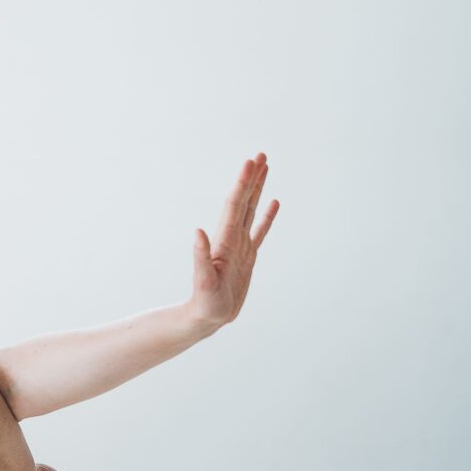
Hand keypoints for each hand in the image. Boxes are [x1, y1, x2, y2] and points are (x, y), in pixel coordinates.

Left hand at [188, 153, 279, 331]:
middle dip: (251, 178)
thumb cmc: (204, 302)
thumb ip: (199, 257)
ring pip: (251, 210)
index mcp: (224, 240)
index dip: (242, 183)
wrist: (207, 315)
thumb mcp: (203, 281)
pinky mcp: (248, 256)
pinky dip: (267, 216)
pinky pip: (260, 231)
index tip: (250, 162)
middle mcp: (232, 238)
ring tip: (265, 168)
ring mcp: (241, 245)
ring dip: (258, 190)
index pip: (234, 205)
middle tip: (260, 155)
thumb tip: (197, 231)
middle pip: (243, 201)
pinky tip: (274, 202)